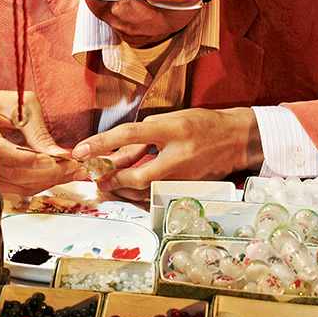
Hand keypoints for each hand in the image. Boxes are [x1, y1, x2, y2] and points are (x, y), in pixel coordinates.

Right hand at [0, 90, 85, 194]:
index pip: (1, 150)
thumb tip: (59, 155)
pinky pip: (13, 187)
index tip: (53, 160)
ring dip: (44, 182)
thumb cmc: (1, 104)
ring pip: (13, 184)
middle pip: (9, 172)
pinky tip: (54, 177)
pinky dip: (36, 185)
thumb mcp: (23, 106)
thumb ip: (38, 132)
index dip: (27, 159)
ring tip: (69, 173)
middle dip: (44, 173)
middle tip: (70, 167)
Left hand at [71, 107, 262, 200]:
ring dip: (123, 189)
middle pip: (137, 175)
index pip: (130, 135)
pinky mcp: (190, 188)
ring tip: (110, 183)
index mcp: (173, 129)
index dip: (102, 143)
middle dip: (113, 179)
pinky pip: (158, 196)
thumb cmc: (201, 124)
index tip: (81, 150)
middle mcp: (180, 154)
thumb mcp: (170, 120)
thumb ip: (142, 137)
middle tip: (99, 177)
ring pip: (146, 191)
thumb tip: (116, 154)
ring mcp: (186, 175)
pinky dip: (140, 194)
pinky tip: (131, 189)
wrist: (236, 139)